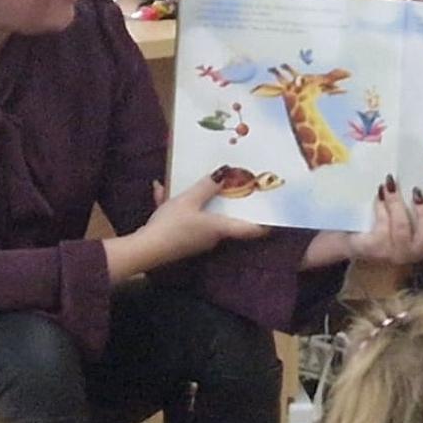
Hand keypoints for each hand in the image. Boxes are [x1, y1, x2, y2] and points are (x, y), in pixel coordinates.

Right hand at [141, 176, 269, 260]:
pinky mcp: (181, 239)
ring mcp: (197, 240)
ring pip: (203, 216)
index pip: (249, 229)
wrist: (144, 250)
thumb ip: (206, 186)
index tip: (278, 218)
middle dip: (230, 203)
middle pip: (227, 220)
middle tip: (239, 188)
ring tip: (195, 182)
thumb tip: (225, 173)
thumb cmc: (171, 226)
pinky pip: (184, 218)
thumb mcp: (188, 200)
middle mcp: (212, 237)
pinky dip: (176, 205)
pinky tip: (160, 190)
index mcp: (219, 228)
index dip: (265, 225)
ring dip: (198, 200)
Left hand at [346, 178, 422, 266]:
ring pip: (402, 228)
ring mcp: (392, 253)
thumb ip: (417, 205)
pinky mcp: (373, 249)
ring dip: (397, 203)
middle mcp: (412, 253)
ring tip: (390, 183)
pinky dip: (381, 207)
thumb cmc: (381, 223)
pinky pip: (381, 227)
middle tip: (417, 192)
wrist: (346, 238)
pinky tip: (379, 194)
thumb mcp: (403, 215)